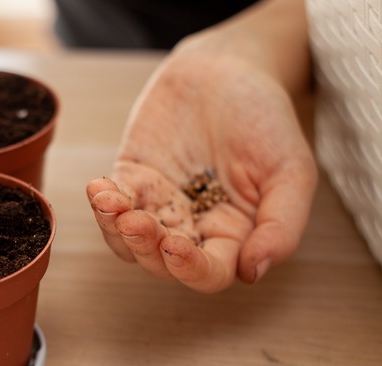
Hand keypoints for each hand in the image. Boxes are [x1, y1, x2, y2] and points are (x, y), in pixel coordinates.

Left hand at [87, 46, 316, 292]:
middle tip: (137, 223)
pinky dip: (102, 202)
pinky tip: (100, 189)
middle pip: (161, 264)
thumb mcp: (290, 170)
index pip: (209, 273)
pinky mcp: (132, 179)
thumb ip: (281, 224)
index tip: (177, 247)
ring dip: (116, 231)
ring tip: (113, 206)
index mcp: (233, 235)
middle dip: (146, 249)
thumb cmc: (265, 118)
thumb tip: (252, 271)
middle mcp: (192, 228)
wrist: (229, 68)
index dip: (191, 270)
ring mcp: (158, 205)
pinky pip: (112, 204)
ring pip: (129, 241)